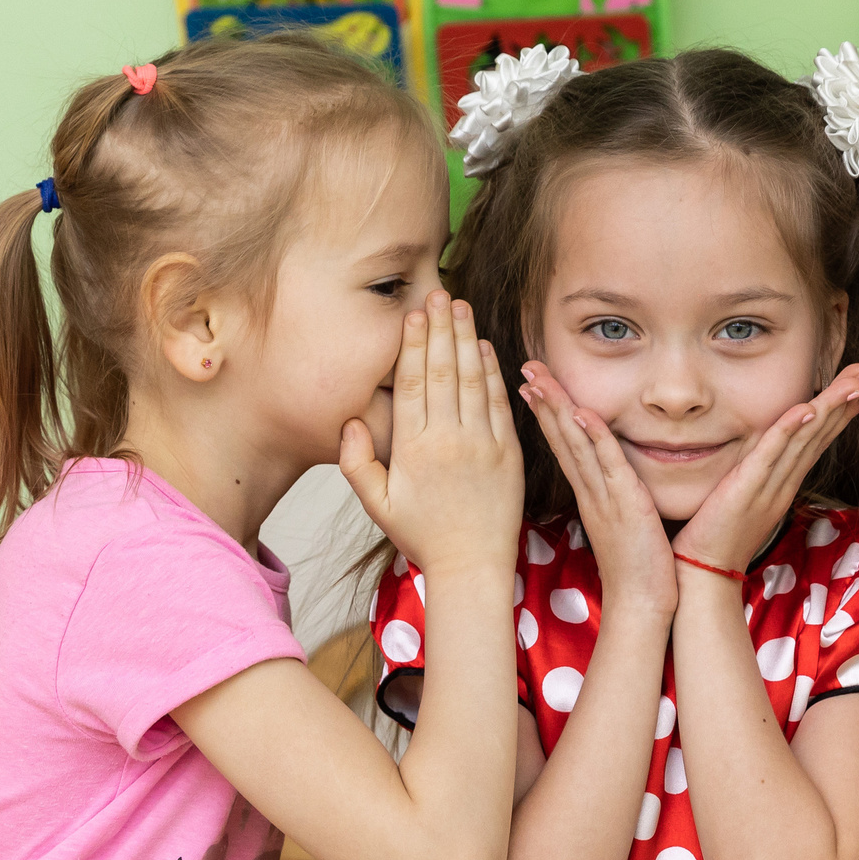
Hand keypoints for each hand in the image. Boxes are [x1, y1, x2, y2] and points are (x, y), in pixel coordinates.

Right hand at [340, 289, 521, 579]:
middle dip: (439, 329)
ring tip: (460, 307)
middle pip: (443, 372)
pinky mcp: (509, 451)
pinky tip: (484, 347)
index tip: (412, 315)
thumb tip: (349, 421)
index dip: (413, 345)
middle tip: (437, 294)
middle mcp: (449, 440)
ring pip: (473, 380)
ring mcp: (483, 443)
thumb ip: (358, 464)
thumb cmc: (422, 536)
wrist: (473, 565)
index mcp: (414, 450)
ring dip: (466, 339)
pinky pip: (499, 403)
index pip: (413, 384)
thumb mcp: (379, 505)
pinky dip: (492, 372)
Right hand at [520, 361, 676, 617]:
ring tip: (539, 378)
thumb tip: (612, 481)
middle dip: (543, 401)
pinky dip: (594, 437)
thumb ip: (615, 497)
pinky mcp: (626, 504)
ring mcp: (604, 496)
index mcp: (589, 495)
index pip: (564, 446)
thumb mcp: (622, 523)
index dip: (547, 414)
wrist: (642, 604)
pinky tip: (581, 412)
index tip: (531, 385)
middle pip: (561, 438)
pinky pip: (608, 465)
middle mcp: (590, 491)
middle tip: (526, 367)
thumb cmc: (638, 567)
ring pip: (576, 445)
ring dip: (558, 409)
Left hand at [669, 364, 858, 576]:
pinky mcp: (747, 488)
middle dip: (843, 403)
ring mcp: (769, 486)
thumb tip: (764, 451)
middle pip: (819, 436)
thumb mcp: (745, 498)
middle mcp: (784, 483)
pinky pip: (771, 455)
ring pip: (804, 441)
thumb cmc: (718, 536)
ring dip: (829, 409)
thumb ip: (757, 474)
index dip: (839, 415)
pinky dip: (789, 430)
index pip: (817, 442)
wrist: (705, 571)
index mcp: (784, 484)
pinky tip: (806, 408)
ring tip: (851, 384)